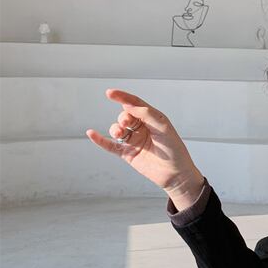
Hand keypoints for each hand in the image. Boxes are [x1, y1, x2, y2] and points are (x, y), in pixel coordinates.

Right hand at [86, 89, 201, 194]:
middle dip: (123, 117)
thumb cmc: (174, 150)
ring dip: (115, 128)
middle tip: (126, 122)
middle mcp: (142, 128)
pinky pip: (110, 145)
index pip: (135, 104)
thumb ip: (147, 114)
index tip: (110, 93)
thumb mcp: (163, 128)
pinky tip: (92, 133)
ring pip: (117, 130)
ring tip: (119, 133)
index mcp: (152, 119)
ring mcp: (134, 141)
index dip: (122, 97)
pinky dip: (100, 140)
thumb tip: (129, 104)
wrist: (176, 174)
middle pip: (125, 116)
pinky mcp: (128, 154)